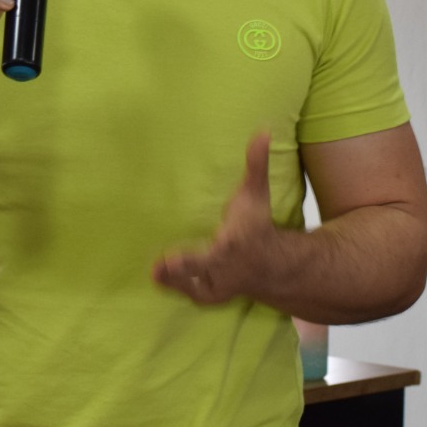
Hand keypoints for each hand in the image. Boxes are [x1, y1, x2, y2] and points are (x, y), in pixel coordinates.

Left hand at [152, 131, 283, 304]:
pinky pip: (190, 295)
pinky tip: (159, 277)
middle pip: (201, 271)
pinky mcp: (209, 296)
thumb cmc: (256, 223)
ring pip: (192, 287)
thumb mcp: (256, 194)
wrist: (271, 265)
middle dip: (182, 271)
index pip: (218, 250)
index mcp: (234, 244)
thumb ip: (256, 164)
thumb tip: (263, 130)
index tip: (177, 255)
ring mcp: (218, 286)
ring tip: (155, 271)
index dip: (200, 253)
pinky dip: (176, 288)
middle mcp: (226, 269)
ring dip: (174, 281)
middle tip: (159, 267)